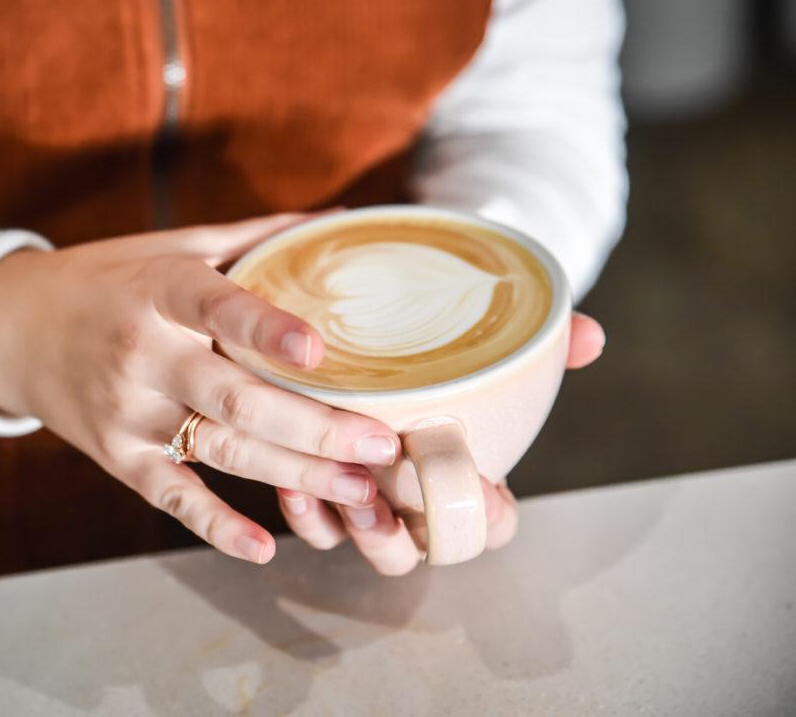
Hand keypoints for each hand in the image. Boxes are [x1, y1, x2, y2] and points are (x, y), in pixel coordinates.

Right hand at [0, 213, 400, 564]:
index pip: (218, 307)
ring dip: (296, 476)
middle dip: (316, 428)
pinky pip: (172, 495)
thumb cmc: (108, 279)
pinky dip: (216, 526)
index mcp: (161, 289)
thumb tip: (341, 220)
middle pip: (237, 398)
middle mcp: (143, 353)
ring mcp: (128, 411)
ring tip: (361, 492)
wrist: (9, 327)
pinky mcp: (116, 455)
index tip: (320, 350)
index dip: (266, 329)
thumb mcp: (171, 245)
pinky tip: (264, 547)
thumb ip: (254, 237)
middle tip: (382, 445)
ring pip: (222, 450)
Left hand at [277, 312, 607, 574]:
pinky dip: (304, 514)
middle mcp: (416, 496)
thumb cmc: (438, 356)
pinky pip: (313, 528)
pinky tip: (292, 483)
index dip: (488, 518)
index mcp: (466, 473)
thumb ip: (540, 344)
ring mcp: (367, 500)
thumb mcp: (485, 344)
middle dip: (408, 536)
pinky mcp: (319, 491)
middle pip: (420, 551)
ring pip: (366, 546)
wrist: (353, 332)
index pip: (493, 523)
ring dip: (356, 530)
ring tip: (344, 491)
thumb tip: (592, 337)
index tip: (477, 485)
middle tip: (391, 496)